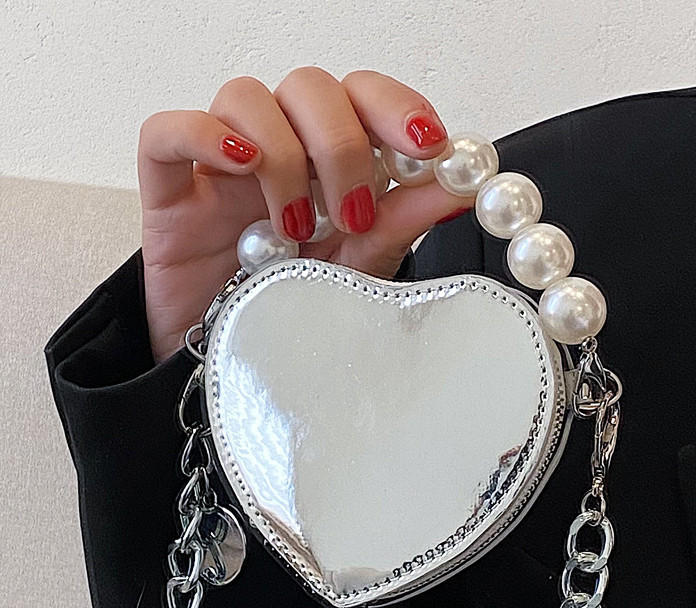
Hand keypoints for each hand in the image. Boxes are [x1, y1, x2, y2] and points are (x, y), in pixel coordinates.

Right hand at [138, 68, 473, 362]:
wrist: (231, 362)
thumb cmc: (293, 307)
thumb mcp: (358, 265)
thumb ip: (401, 220)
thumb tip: (460, 188)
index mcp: (328, 160)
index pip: (362, 97)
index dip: (396, 107)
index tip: (427, 145)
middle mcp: (279, 149)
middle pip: (309, 88)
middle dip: (340, 144)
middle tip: (352, 212)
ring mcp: (222, 166)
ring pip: (246, 98)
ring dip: (282, 155)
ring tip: (295, 227)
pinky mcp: (172, 192)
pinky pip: (167, 133)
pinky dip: (203, 135)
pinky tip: (239, 165)